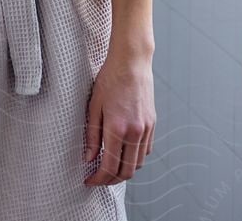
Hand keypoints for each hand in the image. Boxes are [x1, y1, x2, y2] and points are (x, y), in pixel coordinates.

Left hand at [83, 51, 154, 185]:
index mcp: (118, 129)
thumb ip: (92, 136)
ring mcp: (146, 129)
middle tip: (98, 178)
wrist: (132, 62)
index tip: (89, 180)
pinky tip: (123, 153)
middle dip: (111, 180)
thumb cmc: (110, 80)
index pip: (109, 166)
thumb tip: (89, 158)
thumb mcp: (94, 107)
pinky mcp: (152, 124)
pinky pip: (145, 150)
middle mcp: (135, 132)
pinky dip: (135, 158)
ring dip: (124, 171)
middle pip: (126, 171)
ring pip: (138, 164)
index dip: (98, 179)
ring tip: (110, 167)